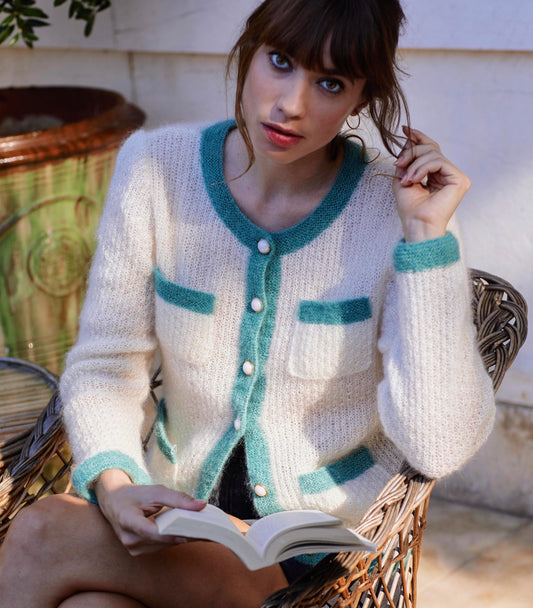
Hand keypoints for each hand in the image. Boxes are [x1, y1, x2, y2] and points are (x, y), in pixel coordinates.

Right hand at [94, 469, 206, 555]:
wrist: (114, 502)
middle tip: (208, 529)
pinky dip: (174, 539)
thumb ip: (178, 499)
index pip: (150, 531)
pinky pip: (161, 546)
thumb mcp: (155, 491)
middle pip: (160, 540)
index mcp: (127, 520)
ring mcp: (132, 548)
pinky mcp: (139, 551)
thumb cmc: (135, 495)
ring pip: (163, 545)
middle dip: (184, 533)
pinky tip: (190, 533)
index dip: (170, 534)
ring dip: (182, 537)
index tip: (189, 533)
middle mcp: (128, 538)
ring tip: (204, 530)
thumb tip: (202, 505)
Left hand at [393, 126, 470, 241]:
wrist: (416, 224)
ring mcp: (455, 176)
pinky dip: (422, 168)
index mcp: (436, 174)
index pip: (430, 149)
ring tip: (406, 180)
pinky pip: (439, 162)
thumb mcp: (403, 178)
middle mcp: (447, 174)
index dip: (418, 137)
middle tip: (398, 163)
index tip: (404, 130)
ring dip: (415, 165)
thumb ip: (407, 160)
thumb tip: (408, 138)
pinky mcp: (459, 179)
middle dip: (411, 152)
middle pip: (431, 148)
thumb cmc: (410, 208)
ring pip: (433, 154)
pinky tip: (413, 180)